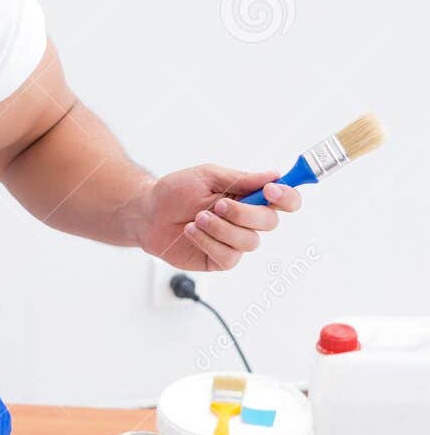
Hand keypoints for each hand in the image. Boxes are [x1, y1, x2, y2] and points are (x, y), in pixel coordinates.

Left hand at [134, 166, 302, 271]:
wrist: (147, 214)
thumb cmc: (176, 192)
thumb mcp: (207, 176)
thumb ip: (240, 179)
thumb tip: (274, 174)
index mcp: (250, 196)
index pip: (284, 200)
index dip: (287, 196)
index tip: (271, 189)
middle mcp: (247, 220)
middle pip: (270, 222)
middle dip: (245, 213)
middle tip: (218, 205)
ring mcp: (234, 242)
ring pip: (249, 241)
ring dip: (222, 228)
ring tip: (198, 218)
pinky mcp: (218, 259)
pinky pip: (229, 257)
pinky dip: (209, 242)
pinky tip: (192, 232)